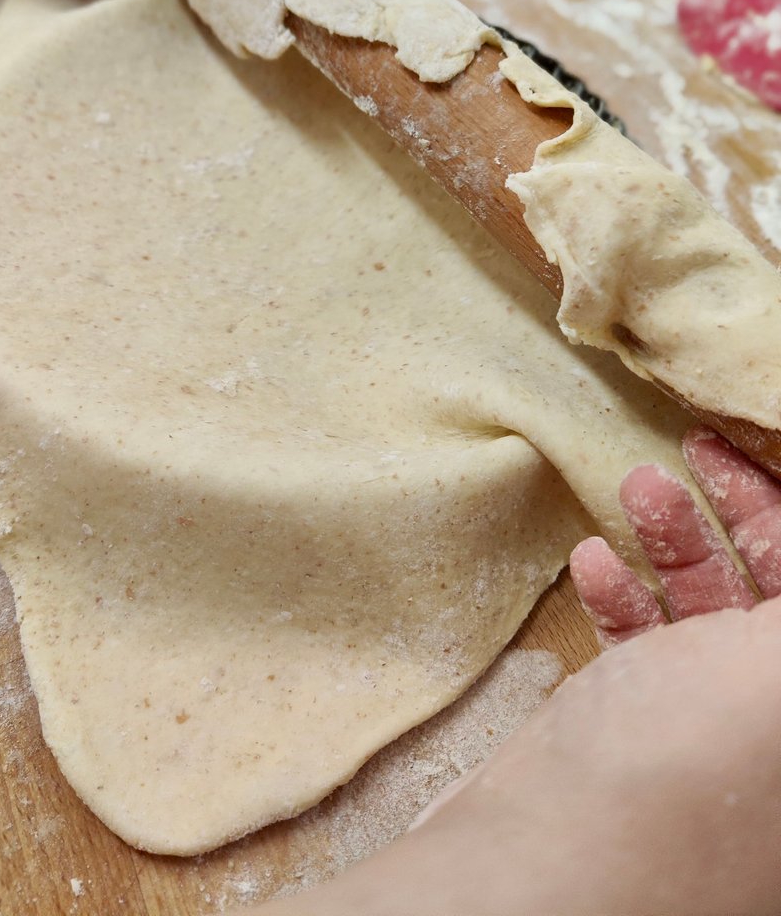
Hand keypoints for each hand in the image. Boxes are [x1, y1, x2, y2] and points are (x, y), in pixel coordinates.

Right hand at [255, 439, 780, 915]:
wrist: (552, 865)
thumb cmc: (689, 761)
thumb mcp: (779, 666)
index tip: (747, 445)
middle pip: (780, 586)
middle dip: (741, 508)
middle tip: (690, 448)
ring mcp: (720, 725)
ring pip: (714, 606)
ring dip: (673, 539)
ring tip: (632, 486)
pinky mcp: (651, 726)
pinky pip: (655, 642)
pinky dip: (626, 594)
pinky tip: (592, 563)